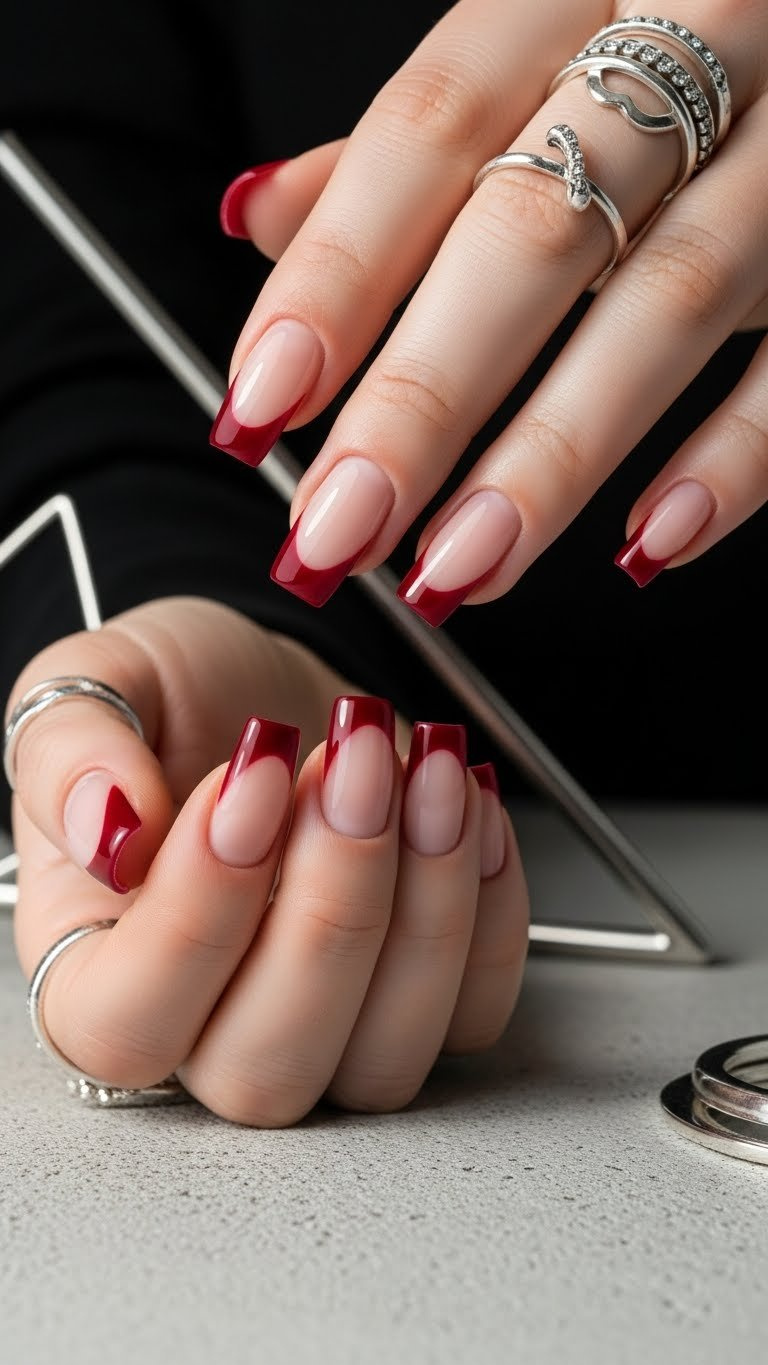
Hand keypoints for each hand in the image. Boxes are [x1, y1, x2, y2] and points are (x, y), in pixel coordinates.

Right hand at [6, 597, 527, 1124]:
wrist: (280, 691)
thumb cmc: (185, 700)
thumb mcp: (100, 685)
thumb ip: (70, 751)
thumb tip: (108, 825)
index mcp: (94, 974)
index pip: (125, 1023)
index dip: (198, 913)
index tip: (250, 776)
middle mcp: (204, 1034)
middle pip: (266, 1067)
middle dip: (332, 907)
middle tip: (352, 761)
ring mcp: (324, 1033)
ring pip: (382, 1059)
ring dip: (427, 906)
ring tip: (426, 767)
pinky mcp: (422, 1004)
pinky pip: (475, 1013)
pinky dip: (492, 910)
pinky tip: (468, 804)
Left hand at [211, 0, 767, 616]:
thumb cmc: (667, 45)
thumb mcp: (534, 52)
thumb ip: (413, 146)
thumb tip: (261, 218)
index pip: (431, 130)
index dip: (338, 275)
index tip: (259, 408)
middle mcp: (691, 39)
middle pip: (533, 229)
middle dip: (423, 398)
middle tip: (339, 527)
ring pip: (671, 299)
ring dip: (553, 455)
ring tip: (460, 566)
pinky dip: (734, 459)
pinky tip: (647, 544)